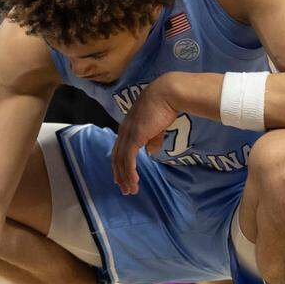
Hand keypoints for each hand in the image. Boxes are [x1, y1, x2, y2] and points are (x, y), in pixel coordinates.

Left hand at [111, 77, 179, 194]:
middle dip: (120, 175)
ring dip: (126, 178)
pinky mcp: (134, 137)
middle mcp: (124, 131)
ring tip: (130, 190)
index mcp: (128, 127)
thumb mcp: (158, 126)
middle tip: (124, 189)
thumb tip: (151, 153)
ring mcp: (128, 134)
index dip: (120, 164)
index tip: (122, 177)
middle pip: (117, 158)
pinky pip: (128, 159)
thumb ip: (153, 140)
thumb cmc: (165, 106)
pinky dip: (130, 172)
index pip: (119, 149)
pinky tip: (134, 182)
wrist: (168, 93)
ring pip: (121, 161)